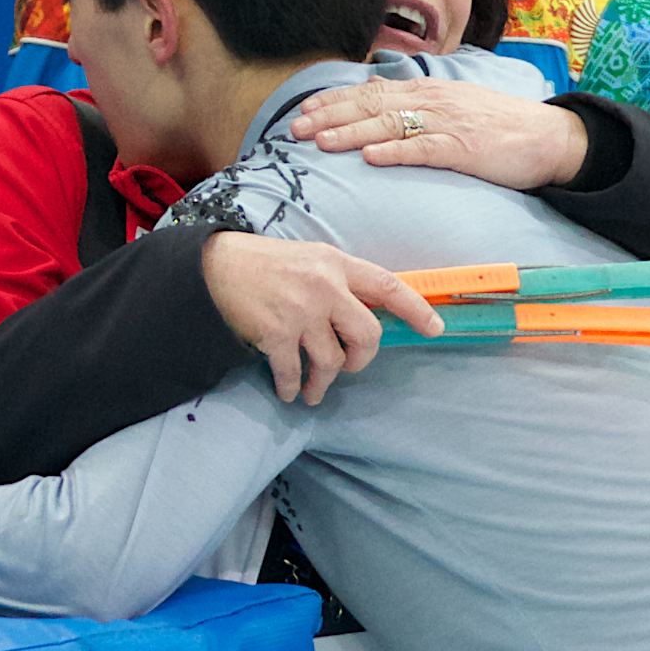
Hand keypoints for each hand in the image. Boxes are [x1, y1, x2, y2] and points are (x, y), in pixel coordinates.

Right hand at [203, 233, 447, 404]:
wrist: (214, 266)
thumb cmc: (264, 263)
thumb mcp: (310, 259)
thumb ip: (339, 283)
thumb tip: (366, 316)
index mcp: (336, 263)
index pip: (388, 286)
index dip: (416, 310)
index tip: (435, 328)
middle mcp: (324, 285)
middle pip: (367, 335)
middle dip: (361, 359)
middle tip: (348, 365)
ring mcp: (301, 311)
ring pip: (332, 361)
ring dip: (323, 382)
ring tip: (312, 390)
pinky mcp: (276, 332)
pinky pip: (295, 373)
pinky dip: (293, 388)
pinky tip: (289, 391)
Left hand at [288, 79, 587, 190]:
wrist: (548, 136)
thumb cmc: (499, 126)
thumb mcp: (455, 108)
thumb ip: (419, 108)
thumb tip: (381, 109)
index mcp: (428, 91)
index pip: (371, 91)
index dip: (334, 101)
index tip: (303, 111)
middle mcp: (432, 100)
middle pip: (371, 105)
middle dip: (330, 116)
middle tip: (295, 128)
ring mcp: (448, 123)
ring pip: (390, 124)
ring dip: (352, 133)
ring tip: (321, 142)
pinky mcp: (465, 147)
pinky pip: (424, 148)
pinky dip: (395, 152)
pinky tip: (371, 158)